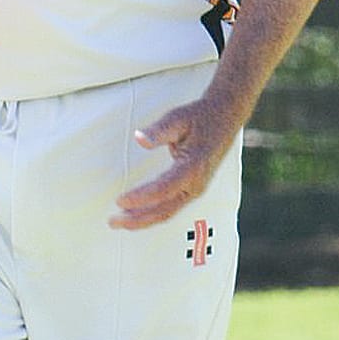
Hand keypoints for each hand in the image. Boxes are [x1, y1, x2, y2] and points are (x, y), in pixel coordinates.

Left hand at [109, 95, 236, 230]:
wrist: (225, 117)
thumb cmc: (200, 117)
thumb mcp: (177, 118)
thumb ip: (158, 131)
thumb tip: (139, 137)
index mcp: (193, 167)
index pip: (162, 190)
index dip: (140, 198)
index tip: (120, 200)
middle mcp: (196, 183)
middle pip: (164, 210)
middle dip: (137, 219)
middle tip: (113, 221)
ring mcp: (196, 188)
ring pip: (167, 212)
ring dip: (143, 220)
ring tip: (120, 222)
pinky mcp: (193, 188)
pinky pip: (171, 207)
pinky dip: (152, 214)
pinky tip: (137, 214)